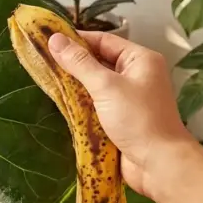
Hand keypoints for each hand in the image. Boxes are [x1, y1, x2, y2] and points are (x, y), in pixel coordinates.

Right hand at [49, 31, 190, 198]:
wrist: (158, 163)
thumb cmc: (138, 120)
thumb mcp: (106, 86)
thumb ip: (80, 63)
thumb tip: (55, 39)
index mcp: (140, 60)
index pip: (104, 40)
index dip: (77, 39)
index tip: (49, 40)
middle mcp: (137, 75)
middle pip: (100, 62)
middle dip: (74, 63)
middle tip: (43, 60)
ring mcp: (129, 98)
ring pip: (97, 85)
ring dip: (76, 86)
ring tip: (47, 80)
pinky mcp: (121, 119)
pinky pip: (98, 105)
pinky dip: (82, 105)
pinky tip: (61, 104)